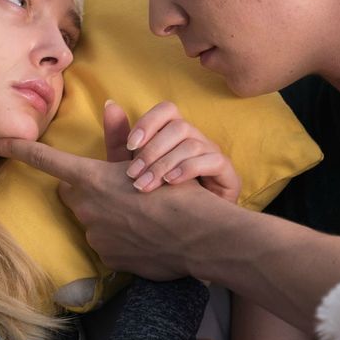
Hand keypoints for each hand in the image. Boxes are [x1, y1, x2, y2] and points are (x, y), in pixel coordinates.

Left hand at [0, 133, 231, 280]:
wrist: (198, 235)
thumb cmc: (173, 190)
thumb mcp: (146, 160)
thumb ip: (119, 137)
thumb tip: (109, 104)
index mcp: (91, 178)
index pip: (45, 159)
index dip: (17, 148)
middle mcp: (85, 206)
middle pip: (72, 192)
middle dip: (86, 189)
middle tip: (118, 187)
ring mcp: (94, 233)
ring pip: (90, 216)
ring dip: (106, 213)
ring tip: (139, 212)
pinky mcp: (106, 256)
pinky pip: (104, 240)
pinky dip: (118, 234)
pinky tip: (142, 234)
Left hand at [119, 101, 240, 202]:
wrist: (186, 235)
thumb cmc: (158, 201)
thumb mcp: (131, 171)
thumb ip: (119, 141)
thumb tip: (110, 104)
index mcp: (175, 135)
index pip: (167, 110)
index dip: (149, 122)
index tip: (130, 145)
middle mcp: (197, 140)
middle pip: (178, 126)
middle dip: (152, 150)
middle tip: (133, 174)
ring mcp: (214, 156)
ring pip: (193, 143)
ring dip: (165, 164)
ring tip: (146, 186)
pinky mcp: (229, 175)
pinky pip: (214, 161)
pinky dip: (189, 169)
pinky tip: (171, 184)